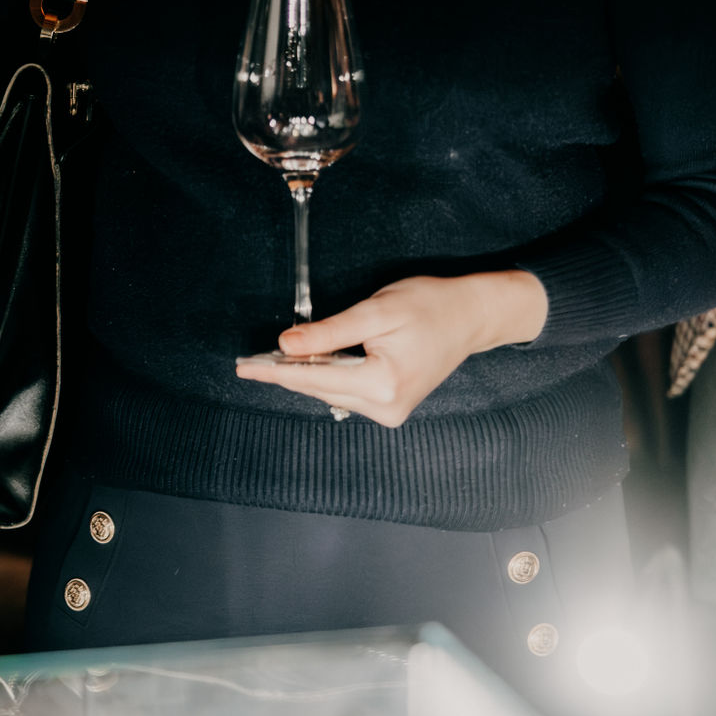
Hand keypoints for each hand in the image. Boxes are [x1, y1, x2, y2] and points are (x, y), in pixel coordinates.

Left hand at [235, 270, 548, 427]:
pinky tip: (307, 365)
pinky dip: (326, 377)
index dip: (274, 371)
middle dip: (284, 374)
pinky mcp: (392, 406)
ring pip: (331, 393)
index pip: (313, 378)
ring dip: (304, 376)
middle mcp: (387, 406)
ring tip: (269, 363)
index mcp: (383, 383)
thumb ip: (329, 331)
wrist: (471, 316)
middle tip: (248, 364)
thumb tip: (285, 345)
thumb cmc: (430, 305)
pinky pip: (347, 392)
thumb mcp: (376, 311)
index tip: (244, 369)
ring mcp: (391, 410)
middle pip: (320, 389)